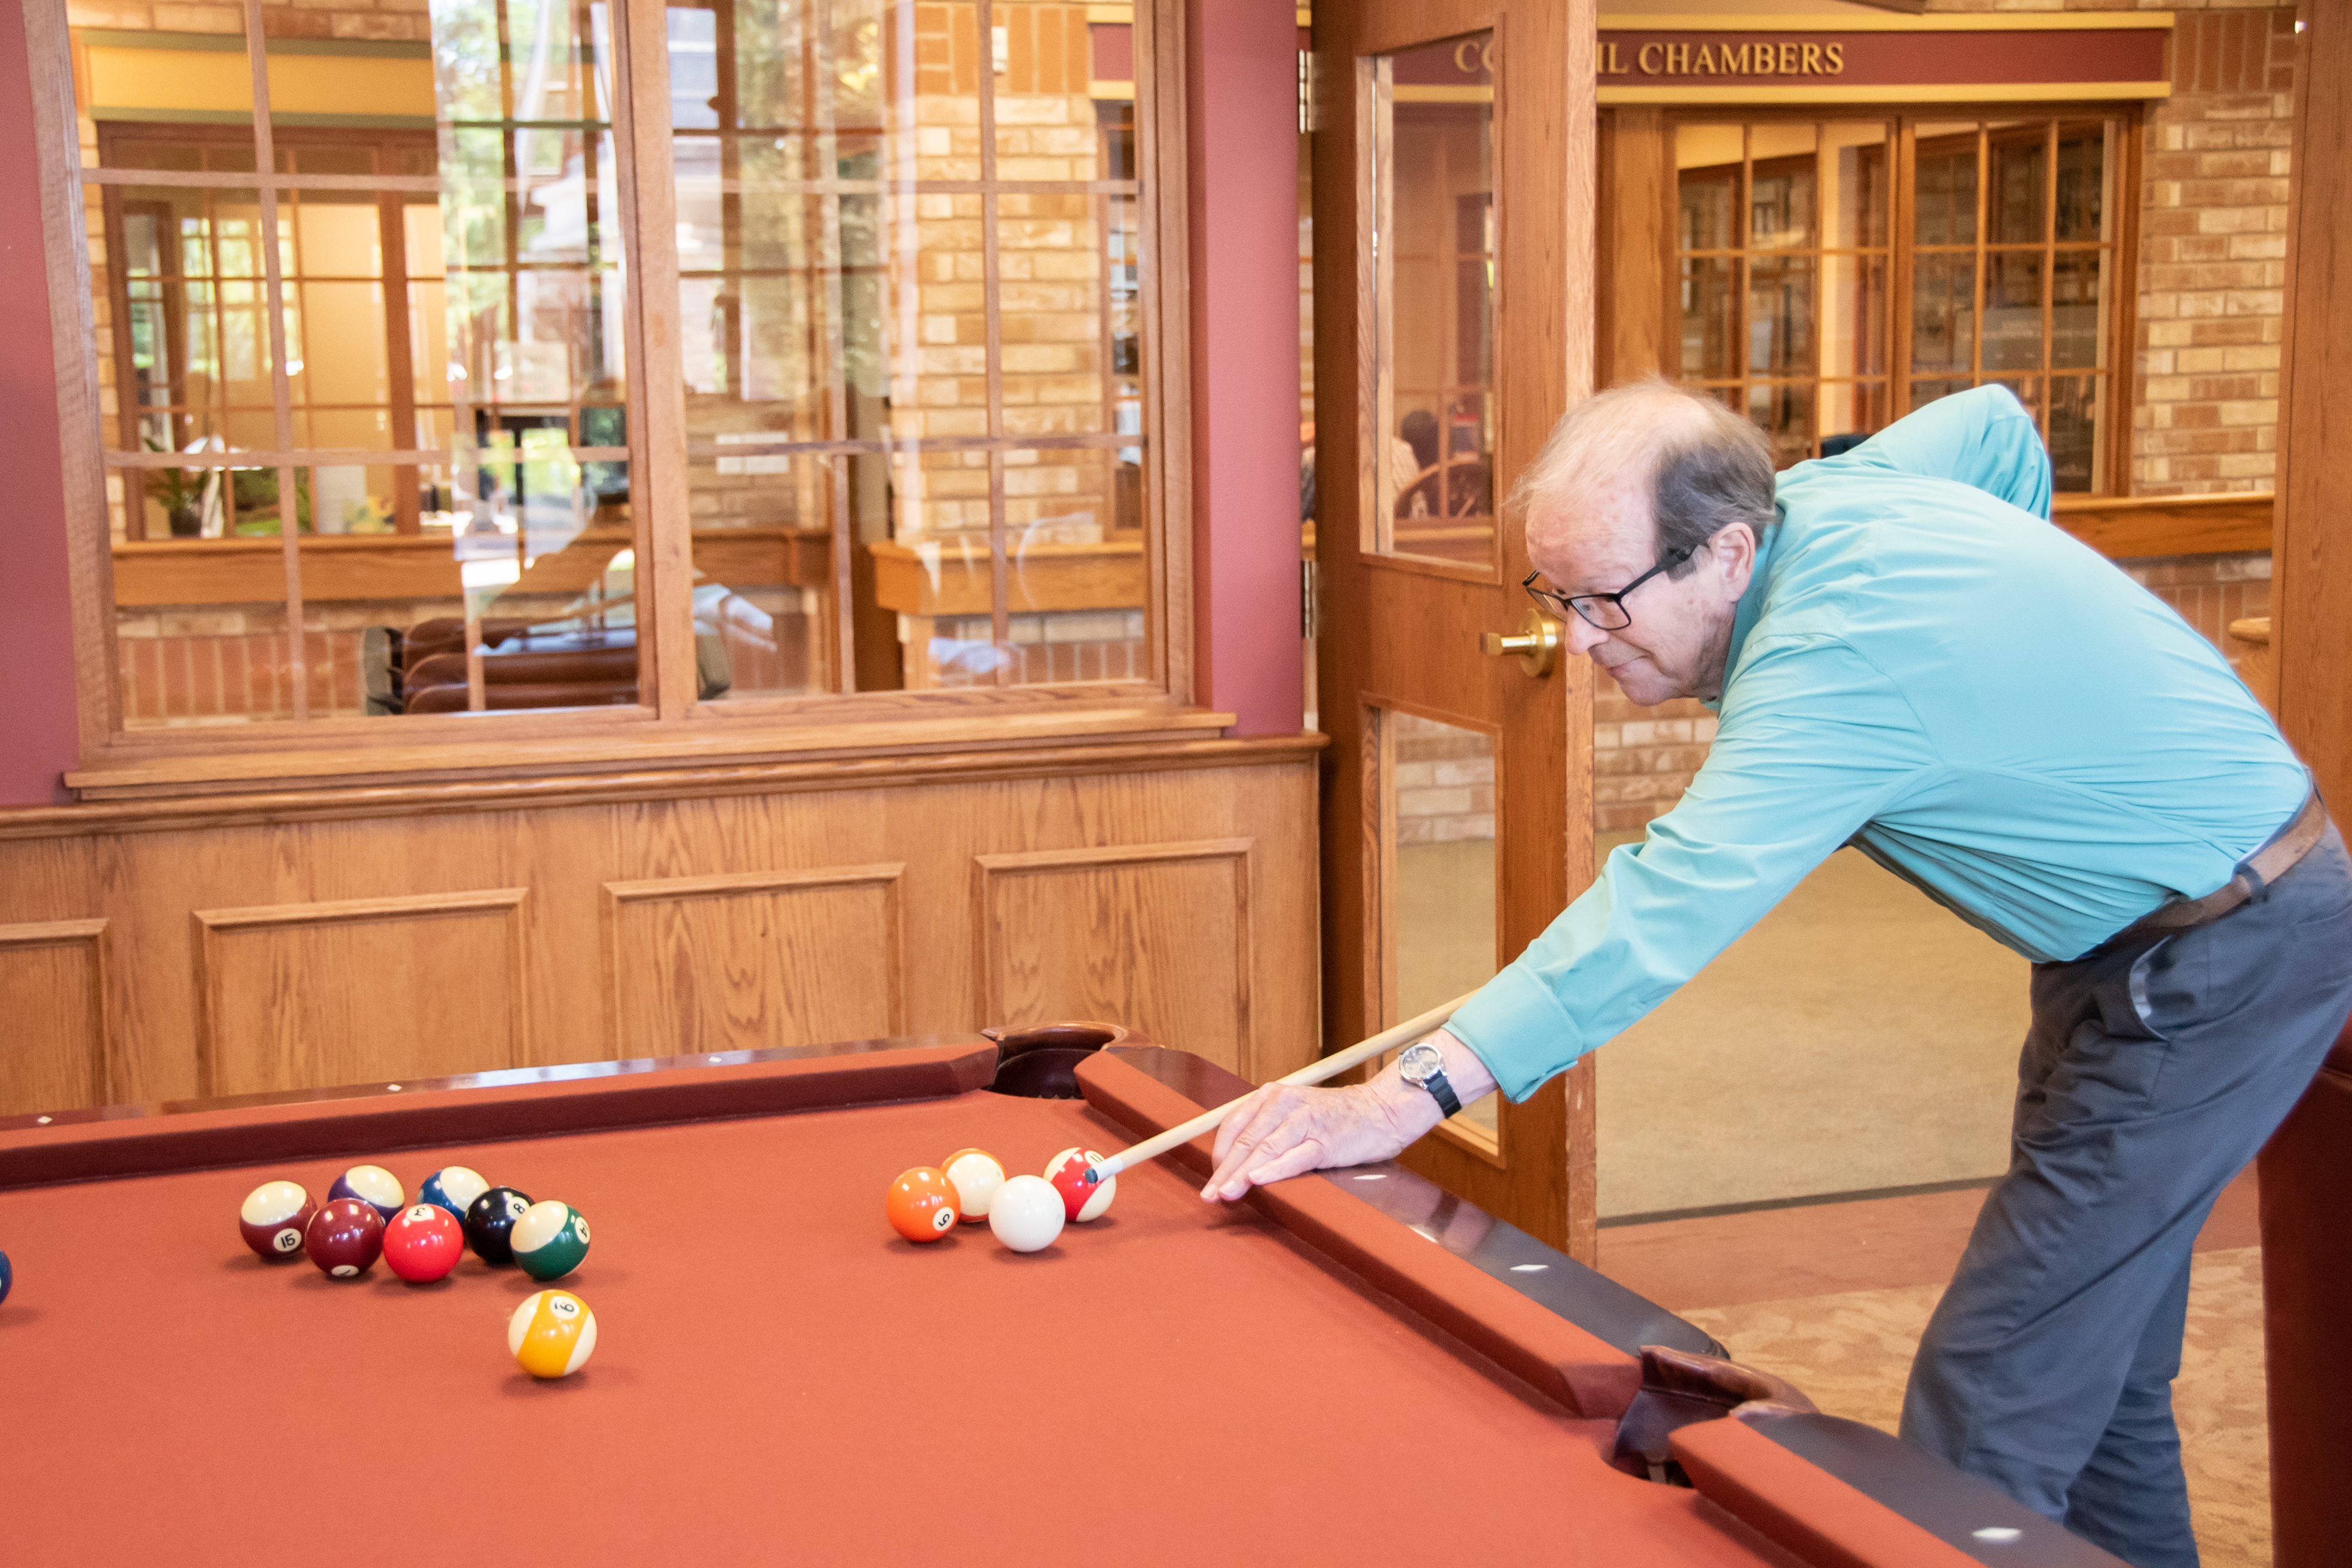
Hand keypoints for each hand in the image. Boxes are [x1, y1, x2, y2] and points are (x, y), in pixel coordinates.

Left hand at [1199, 1075, 1439, 1201]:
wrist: (1381, 1111)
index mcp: (1272, 1096)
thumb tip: (1236, 1163)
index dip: (1219, 1155)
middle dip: (1224, 1171)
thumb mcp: (1294, 1115)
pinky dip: (1274, 1169)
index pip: (1234, 1126)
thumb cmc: (1335, 1119)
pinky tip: (1257, 1180)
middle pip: (1246, 1140)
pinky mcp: (1325, 1140)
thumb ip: (1267, 1131)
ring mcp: (1305, 1120)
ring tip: (1226, 1193)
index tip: (1210, 1178)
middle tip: (1209, 1195)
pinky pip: (1295, 1156)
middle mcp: (1284, 1103)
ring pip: (1265, 1149)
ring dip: (1241, 1174)